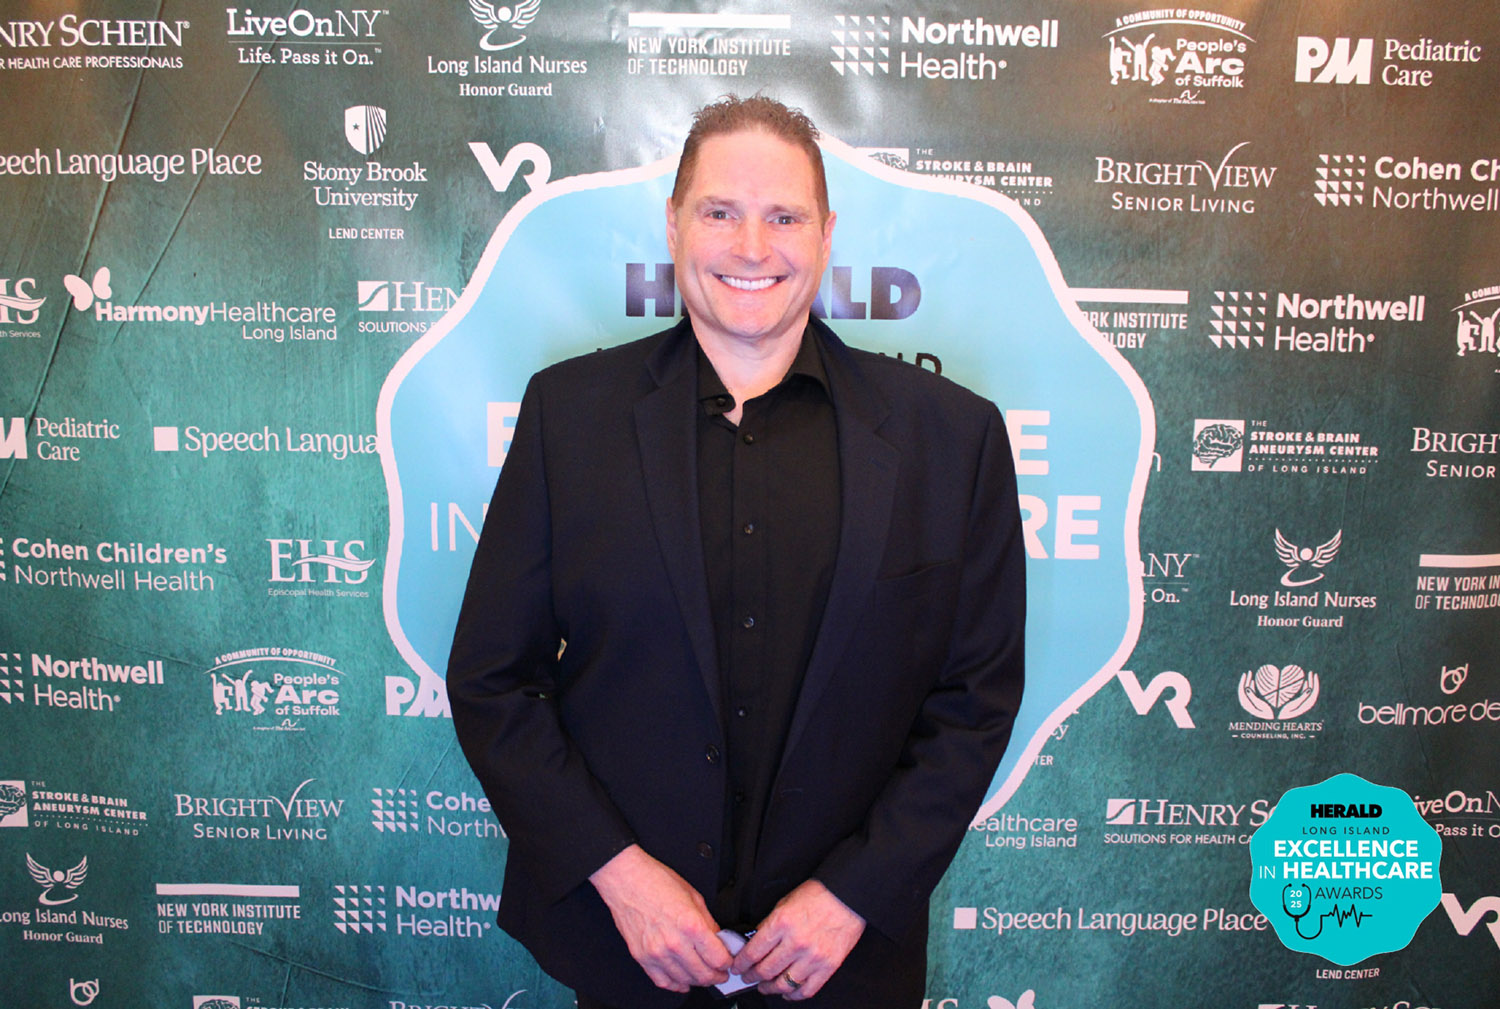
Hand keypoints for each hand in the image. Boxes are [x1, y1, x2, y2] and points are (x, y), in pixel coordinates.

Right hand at [589, 845, 731, 991]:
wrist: (626, 880)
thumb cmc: (656, 881)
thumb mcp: (693, 896)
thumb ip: (708, 921)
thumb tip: (717, 939)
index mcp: (691, 925)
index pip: (718, 958)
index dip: (728, 963)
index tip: (728, 961)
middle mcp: (674, 943)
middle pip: (704, 974)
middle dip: (717, 976)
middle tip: (721, 973)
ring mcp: (657, 953)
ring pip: (684, 981)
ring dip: (698, 981)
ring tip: (704, 975)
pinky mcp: (642, 957)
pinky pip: (662, 981)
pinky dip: (676, 985)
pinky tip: (683, 981)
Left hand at [733, 880, 864, 999]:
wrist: (848, 896)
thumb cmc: (818, 895)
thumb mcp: (785, 902)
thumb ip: (770, 924)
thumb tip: (756, 943)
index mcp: (781, 923)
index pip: (753, 952)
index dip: (741, 963)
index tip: (737, 967)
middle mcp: (795, 943)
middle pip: (765, 970)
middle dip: (751, 977)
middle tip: (748, 977)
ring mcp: (812, 957)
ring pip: (783, 984)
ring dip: (769, 988)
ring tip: (764, 986)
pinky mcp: (828, 966)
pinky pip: (806, 990)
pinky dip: (793, 995)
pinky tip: (787, 992)